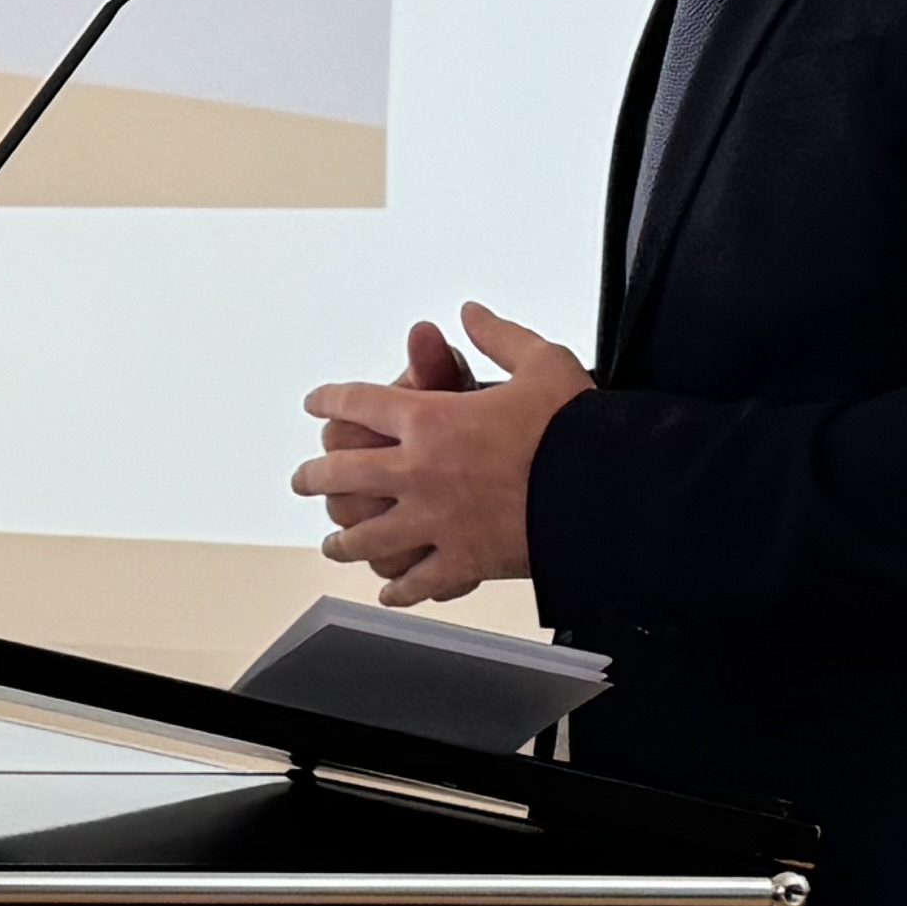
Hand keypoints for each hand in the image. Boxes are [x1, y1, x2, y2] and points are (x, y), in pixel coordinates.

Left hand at [292, 303, 591, 605]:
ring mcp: (433, 521)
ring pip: (366, 536)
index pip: (359, 403)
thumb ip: (499, 335)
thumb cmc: (573, 427)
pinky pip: (417, 581)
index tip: (316, 404)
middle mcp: (417, 471)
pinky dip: (399, 589)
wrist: (603, 492)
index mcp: (430, 418)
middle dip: (314, 476)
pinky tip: (389, 592)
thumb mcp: (541, 362)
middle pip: (342, 474)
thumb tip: (469, 312)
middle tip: (303, 480)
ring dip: (343, 540)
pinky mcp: (460, 561)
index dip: (330, 400)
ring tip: (332, 543)